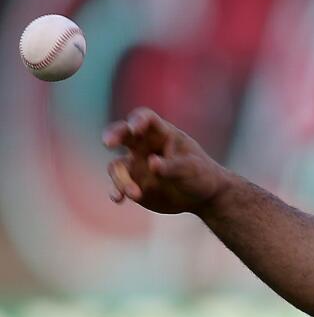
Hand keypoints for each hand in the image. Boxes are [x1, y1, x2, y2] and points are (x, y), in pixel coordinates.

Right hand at [102, 107, 231, 214]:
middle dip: (113, 135)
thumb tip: (152, 163)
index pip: (146, 118)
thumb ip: (173, 166)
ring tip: (136, 194)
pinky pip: (118, 185)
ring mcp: (136, 165)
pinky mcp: (133, 183)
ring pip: (117, 165)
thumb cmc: (200, 175)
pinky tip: (118, 198)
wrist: (202, 197)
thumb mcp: (193, 169)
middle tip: (108, 143)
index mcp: (162, 134)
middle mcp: (144, 146)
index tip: (135, 128)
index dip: (138, 120)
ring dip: (121, 178)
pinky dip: (116, 191)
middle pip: (123, 133)